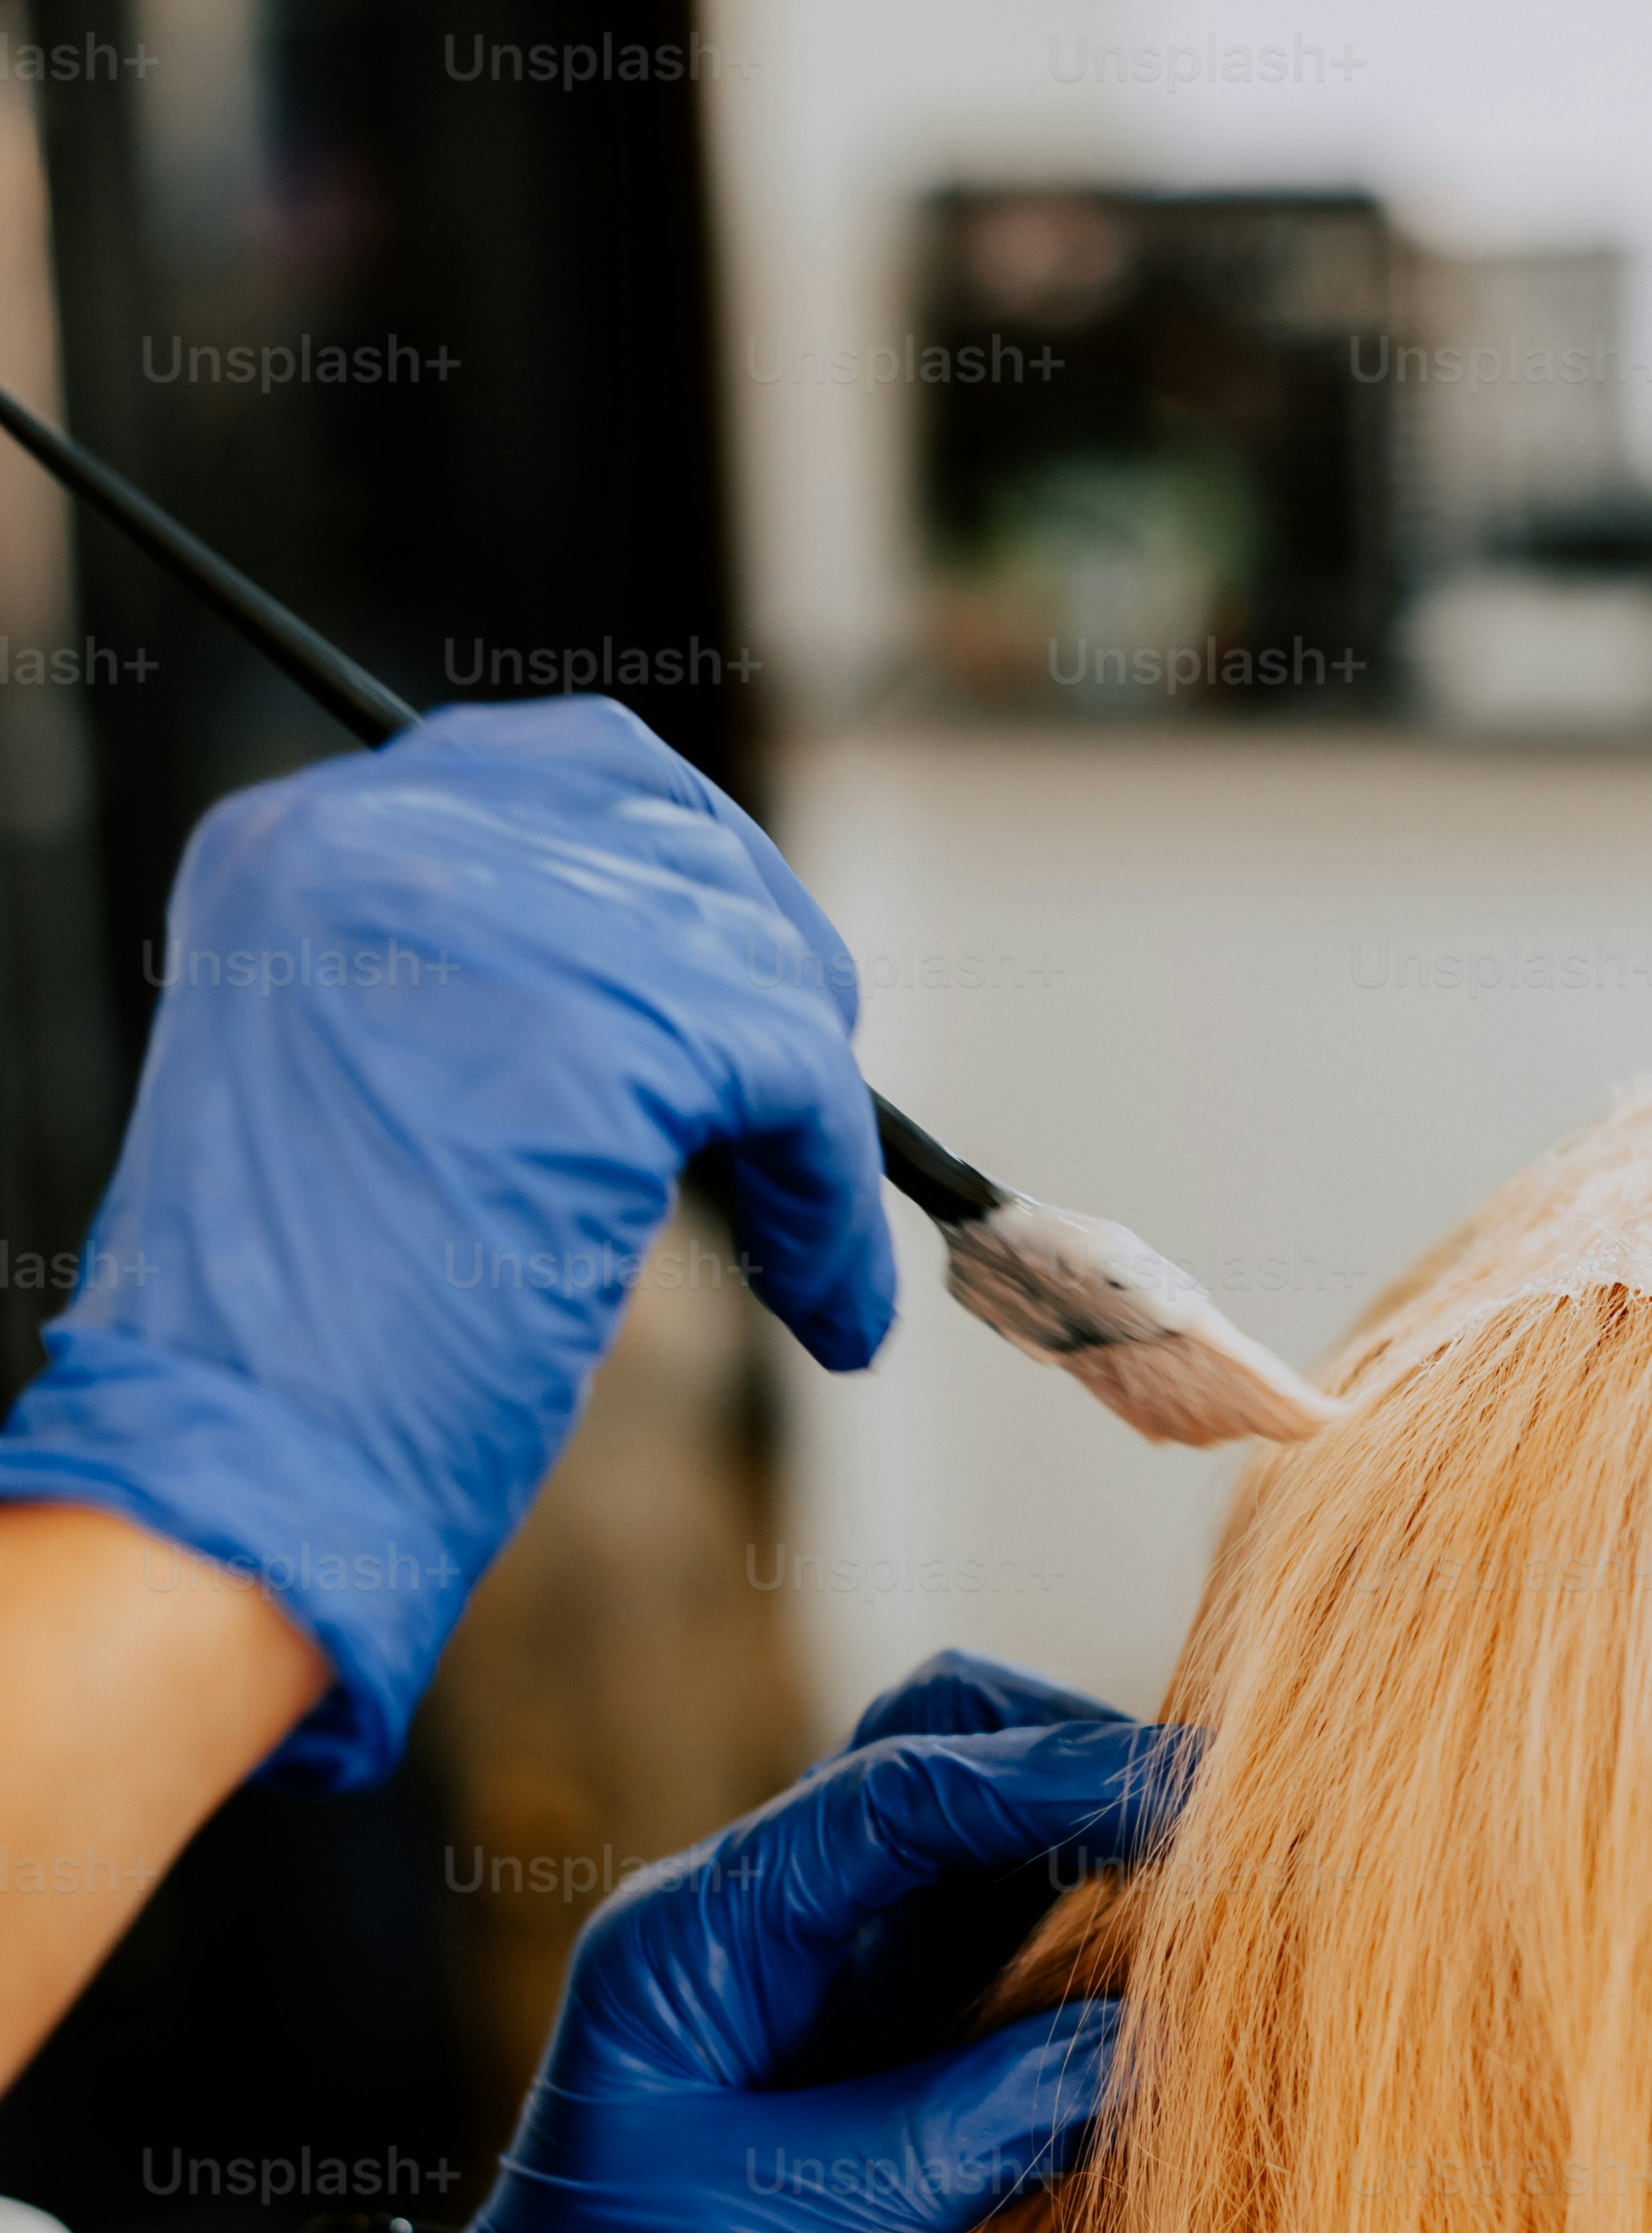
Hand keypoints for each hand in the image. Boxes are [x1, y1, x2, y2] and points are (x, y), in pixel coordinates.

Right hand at [0, 699, 894, 1785]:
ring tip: (812, 1259)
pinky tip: (830, 1310)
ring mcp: (495, 923)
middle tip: (810, 1112)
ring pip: (753, 967)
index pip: (563, 771)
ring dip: (815, 1121)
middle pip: (674, 834)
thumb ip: (478, 992)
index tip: (753, 985)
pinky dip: (836, 1203)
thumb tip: (668, 988)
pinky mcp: (603, 1036)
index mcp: (304, 843)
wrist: (234, 1461)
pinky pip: (798, 1083)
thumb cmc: (291, 1336)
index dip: (687, 876)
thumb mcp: (358, 1089)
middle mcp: (383, 839)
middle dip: (772, 975)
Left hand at [385, 1661, 1183, 2232]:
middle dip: (1088, 1770)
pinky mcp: (887, 2049)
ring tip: (1239, 1902)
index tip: (1205, 1799)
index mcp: (700, 1933)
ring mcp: (832, 1977)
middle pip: (944, 1751)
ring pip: (990, 1839)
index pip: (896, 1791)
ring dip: (1108, 1855)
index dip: (1057, 1778)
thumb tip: (1144, 2044)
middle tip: (1243, 1836)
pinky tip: (1183, 1993)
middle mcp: (769, 1921)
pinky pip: (1010, 1955)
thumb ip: (953, 2137)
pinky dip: (1100, 1956)